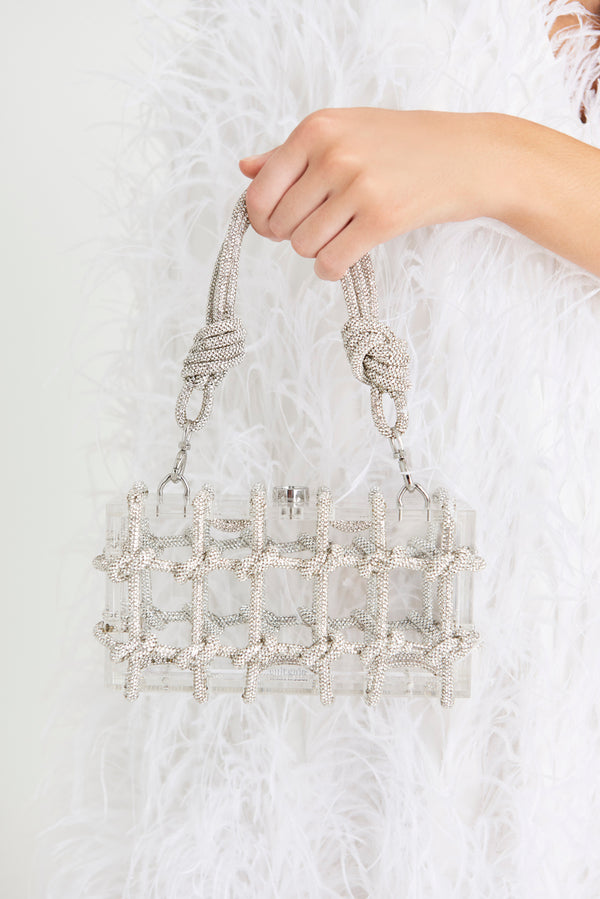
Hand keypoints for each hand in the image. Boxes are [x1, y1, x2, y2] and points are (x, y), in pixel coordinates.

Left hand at [239, 108, 496, 279]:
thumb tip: (246, 169)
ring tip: (339, 238)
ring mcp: (358, 186)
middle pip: (281, 224)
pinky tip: (343, 260)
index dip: (262, 219)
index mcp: (316, 129)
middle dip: (294, 236)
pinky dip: (330, 270)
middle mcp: (332, 154)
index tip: (276, 227)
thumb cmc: (405, 144)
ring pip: (303, 246)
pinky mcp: (382, 219)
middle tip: (320, 230)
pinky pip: (331, 263)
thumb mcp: (345, 131)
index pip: (260, 191)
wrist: (469, 155)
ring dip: (316, 253)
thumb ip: (292, 153)